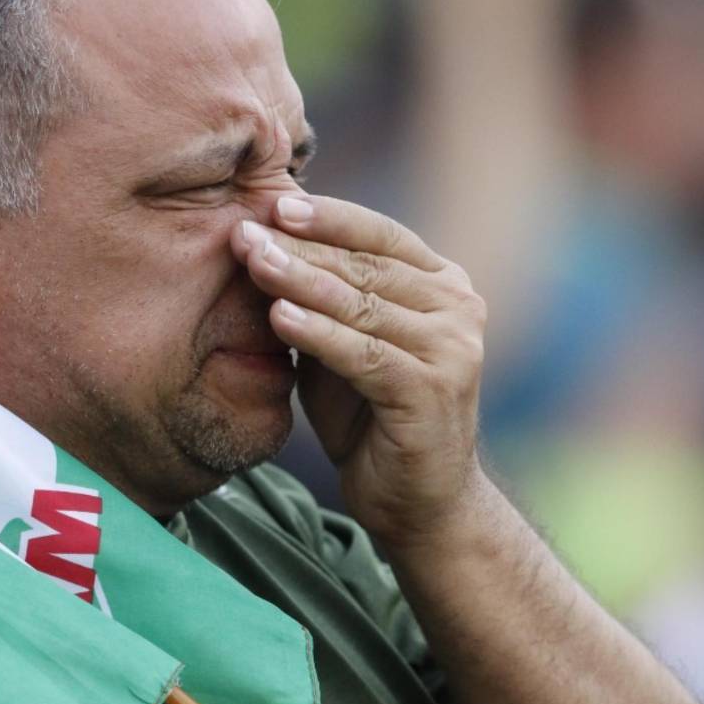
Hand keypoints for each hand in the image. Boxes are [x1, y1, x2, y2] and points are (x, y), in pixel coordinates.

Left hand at [230, 194, 487, 546]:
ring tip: (253, 260)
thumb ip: (322, 299)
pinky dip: (319, 333)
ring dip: (301, 280)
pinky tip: (279, 316)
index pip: (381, 233)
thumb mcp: (343, 344)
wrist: (418, 501)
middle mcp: (458, 307)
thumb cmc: (373, 416)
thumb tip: (262, 241)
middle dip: (301, 245)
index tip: (273, 202)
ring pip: (363, 304)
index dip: (328, 216)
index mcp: (442, 285)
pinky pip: (364, 353)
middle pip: (367, 264)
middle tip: (245, 231)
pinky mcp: (433, 389)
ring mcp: (453, 348)